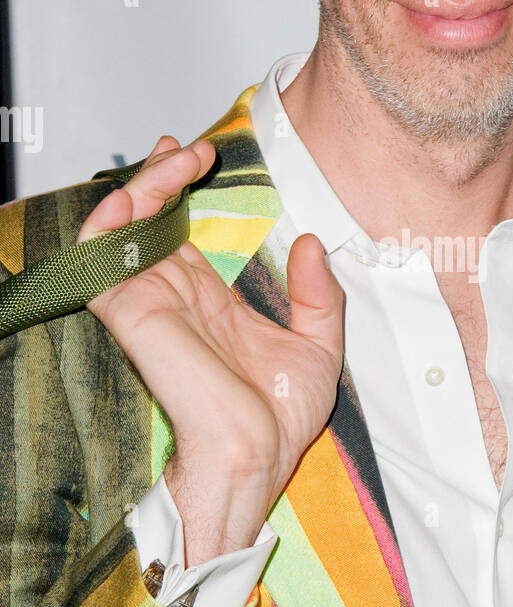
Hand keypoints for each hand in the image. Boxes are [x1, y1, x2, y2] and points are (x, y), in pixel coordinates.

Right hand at [77, 135, 344, 562]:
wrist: (257, 456)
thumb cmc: (279, 420)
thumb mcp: (319, 345)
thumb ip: (318, 294)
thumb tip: (314, 243)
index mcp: (209, 300)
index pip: (182, 230)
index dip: (182, 188)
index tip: (201, 155)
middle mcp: (174, 295)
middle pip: (150, 218)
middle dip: (162, 174)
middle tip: (190, 150)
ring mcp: (149, 302)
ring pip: (122, 228)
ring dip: (140, 186)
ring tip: (172, 161)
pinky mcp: (132, 314)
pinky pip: (99, 260)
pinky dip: (105, 223)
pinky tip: (133, 197)